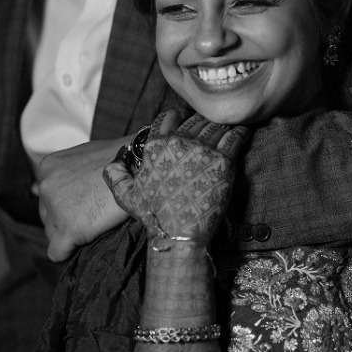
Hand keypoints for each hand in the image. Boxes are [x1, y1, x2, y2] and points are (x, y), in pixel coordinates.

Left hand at [35, 137, 129, 261]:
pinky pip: (57, 252)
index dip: (67, 202)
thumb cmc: (121, 158)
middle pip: (48, 214)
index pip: (47, 196)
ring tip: (96, 224)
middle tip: (92, 214)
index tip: (84, 203)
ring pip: (52, 233)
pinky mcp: (69, 230)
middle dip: (66, 217)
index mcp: (48, 168)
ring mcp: (56, 209)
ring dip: (71, 232)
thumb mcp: (86, 155)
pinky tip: (82, 246)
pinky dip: (68, 252)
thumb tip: (47, 186)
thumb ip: (67, 170)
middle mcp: (46, 187)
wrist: (142, 166)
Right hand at [103, 110, 249, 241]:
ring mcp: (203, 150)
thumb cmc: (155, 216)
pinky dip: (240, 132)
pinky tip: (242, 132)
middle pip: (195, 120)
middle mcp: (179, 143)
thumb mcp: (127, 197)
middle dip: (202, 122)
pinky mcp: (224, 161)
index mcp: (156, 147)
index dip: (177, 117)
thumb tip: (110, 166)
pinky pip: (235, 136)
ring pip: (216, 125)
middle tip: (208, 128)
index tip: (184, 121)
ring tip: (226, 128)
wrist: (180, 233)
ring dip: (221, 126)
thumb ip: (116, 177)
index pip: (168, 117)